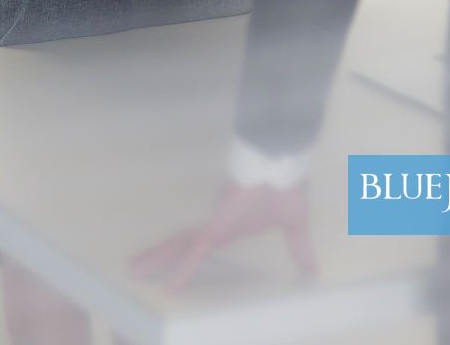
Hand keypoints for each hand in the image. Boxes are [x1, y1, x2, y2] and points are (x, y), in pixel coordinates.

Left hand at [129, 177, 315, 291]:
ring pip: (181, 246)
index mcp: (232, 227)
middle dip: (161, 256)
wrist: (280, 161)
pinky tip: (171, 287)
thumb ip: (300, 249)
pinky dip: (184, 270)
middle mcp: (217, 226)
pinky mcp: (216, 226)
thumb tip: (314, 273)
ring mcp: (214, 225)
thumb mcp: (295, 224)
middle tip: (138, 269)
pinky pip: (197, 253)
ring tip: (136, 269)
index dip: (189, 255)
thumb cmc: (285, 186)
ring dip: (160, 258)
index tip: (174, 266)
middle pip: (183, 244)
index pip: (204, 245)